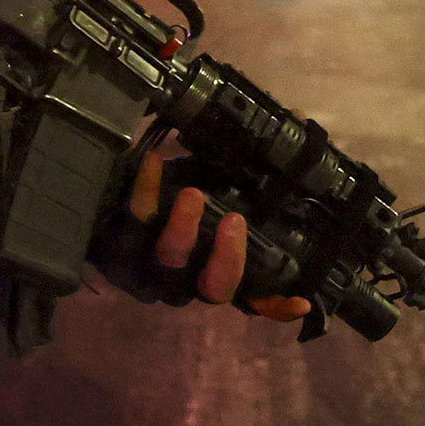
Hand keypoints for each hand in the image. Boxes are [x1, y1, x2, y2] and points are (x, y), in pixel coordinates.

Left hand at [125, 141, 314, 320]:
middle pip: (213, 287)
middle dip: (228, 259)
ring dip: (182, 231)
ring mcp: (155, 264)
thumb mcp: (230, 179)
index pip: (257, 300)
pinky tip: (154, 161)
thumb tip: (296, 119)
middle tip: (236, 221)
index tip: (301, 299)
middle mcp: (191, 278)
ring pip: (170, 261)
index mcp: (221, 272)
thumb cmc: (189, 188)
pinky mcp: (124, 240)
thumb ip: (264, 164)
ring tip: (193, 195)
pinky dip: (145, 192)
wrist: (124, 188)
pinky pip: (134, 221)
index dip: (278, 306)